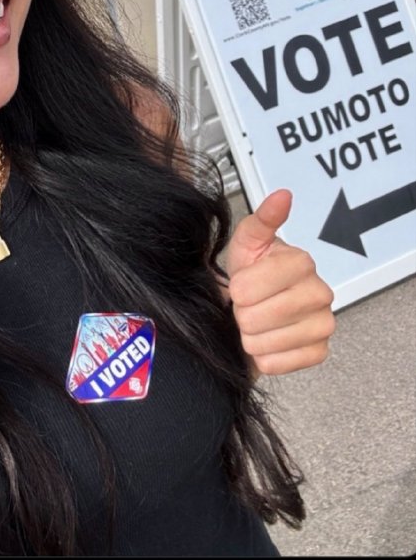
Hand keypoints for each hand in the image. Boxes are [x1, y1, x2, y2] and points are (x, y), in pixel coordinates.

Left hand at [226, 189, 334, 375]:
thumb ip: (262, 220)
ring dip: (251, 336)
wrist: (257, 306)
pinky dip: (265, 356)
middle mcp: (320, 292)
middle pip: (255, 317)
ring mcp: (324, 324)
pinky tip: (268, 341)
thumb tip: (282, 195)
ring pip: (265, 342)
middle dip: (242, 314)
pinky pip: (278, 363)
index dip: (236, 290)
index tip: (241, 285)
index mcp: (301, 262)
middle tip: (248, 305)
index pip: (248, 288)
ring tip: (257, 322)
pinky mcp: (319, 351)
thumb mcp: (247, 243)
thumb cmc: (251, 273)